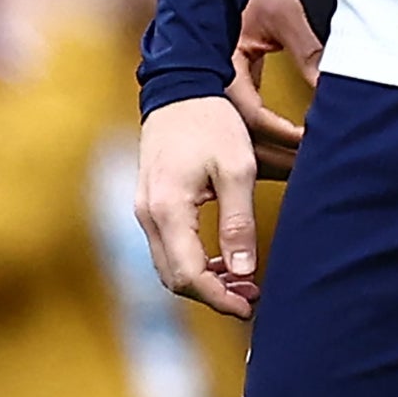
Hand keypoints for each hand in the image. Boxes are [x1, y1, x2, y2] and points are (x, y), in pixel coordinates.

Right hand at [135, 96, 263, 316]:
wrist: (179, 90)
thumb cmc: (211, 123)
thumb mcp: (237, 169)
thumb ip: (239, 222)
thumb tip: (242, 271)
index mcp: (167, 210)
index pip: (188, 275)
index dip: (219, 298)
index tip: (249, 306)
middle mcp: (148, 217)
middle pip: (174, 278)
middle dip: (213, 294)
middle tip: (252, 296)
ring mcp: (145, 211)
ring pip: (169, 266)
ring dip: (204, 280)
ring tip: (243, 282)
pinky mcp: (150, 205)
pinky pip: (167, 247)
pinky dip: (193, 261)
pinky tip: (222, 259)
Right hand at [230, 0, 321, 179]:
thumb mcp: (284, 15)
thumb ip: (309, 51)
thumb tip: (331, 85)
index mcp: (221, 69)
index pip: (253, 116)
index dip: (285, 133)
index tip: (312, 141)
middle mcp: (213, 88)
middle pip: (243, 140)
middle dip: (281, 158)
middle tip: (315, 168)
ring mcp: (215, 93)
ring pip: (241, 139)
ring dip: (273, 156)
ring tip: (307, 168)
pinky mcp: (224, 93)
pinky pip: (242, 127)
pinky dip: (265, 142)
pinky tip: (289, 152)